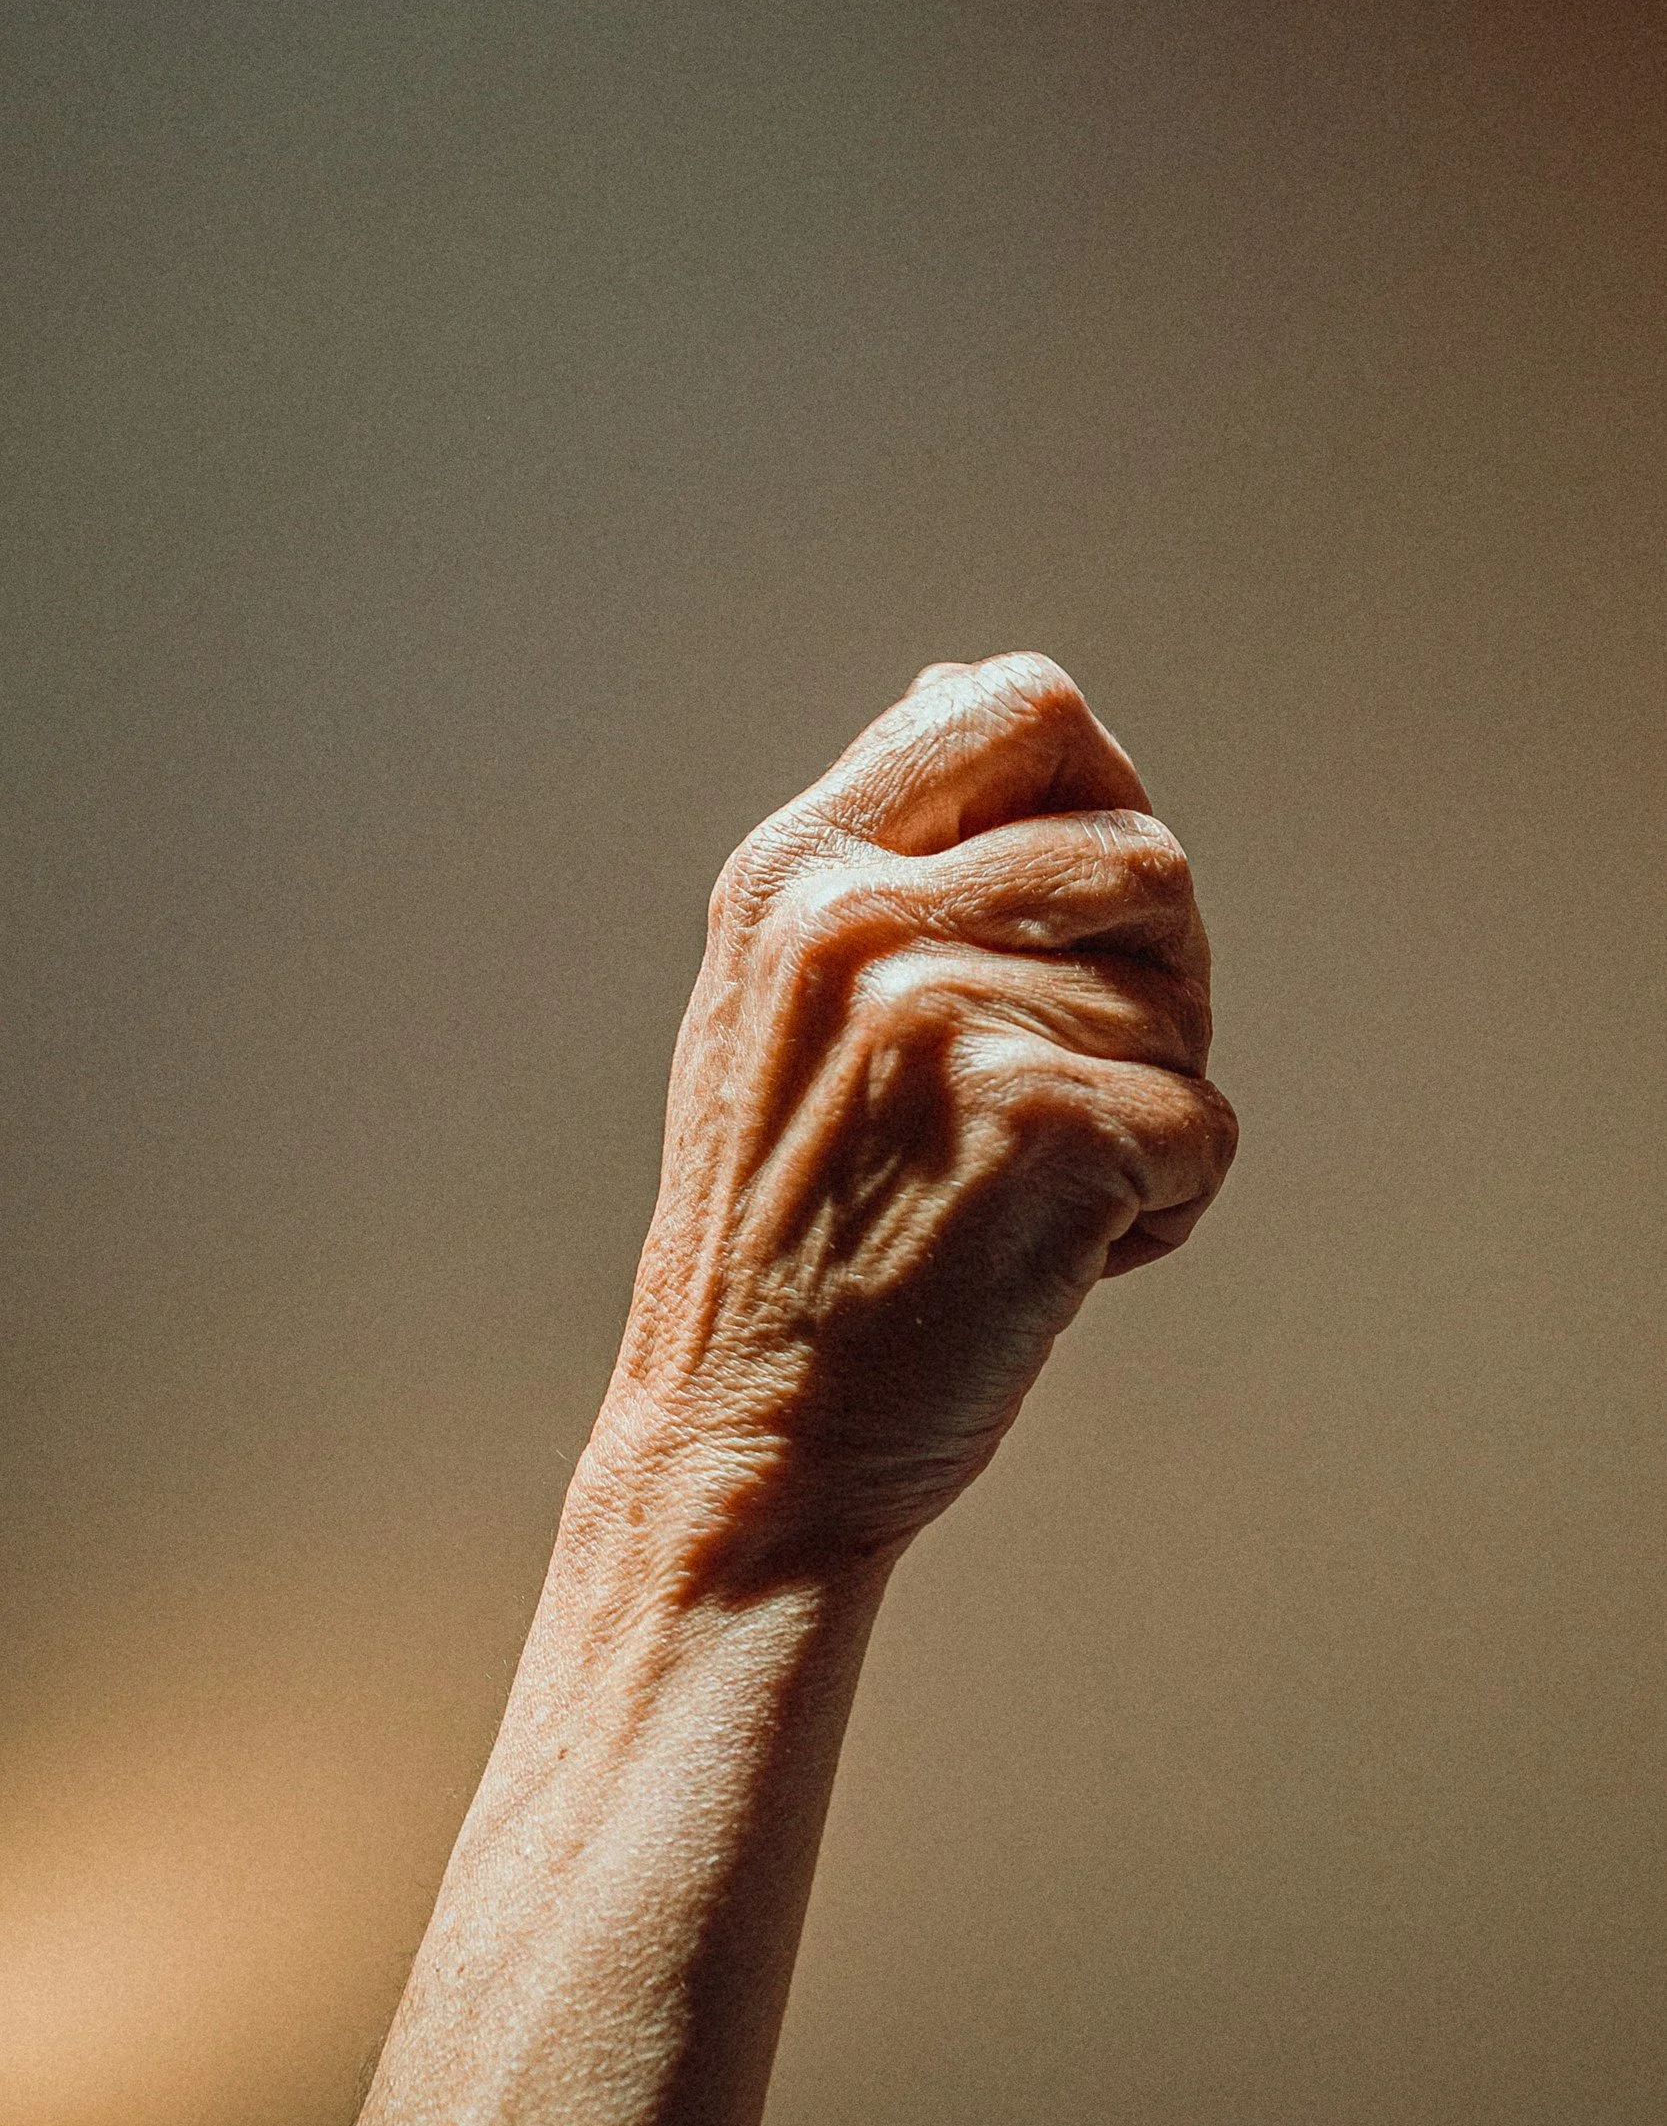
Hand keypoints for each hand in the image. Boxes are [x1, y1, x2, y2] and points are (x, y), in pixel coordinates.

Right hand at [587, 653, 1237, 1585]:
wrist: (743, 1442)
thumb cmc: (784, 1238)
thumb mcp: (774, 1002)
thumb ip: (879, 850)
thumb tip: (963, 683)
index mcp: (795, 869)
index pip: (1022, 704)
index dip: (1101, 790)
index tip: (1085, 916)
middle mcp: (859, 921)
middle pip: (1145, 855)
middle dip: (1153, 980)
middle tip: (1074, 1087)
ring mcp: (942, 1019)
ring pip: (1179, 1006)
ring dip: (1151, 1107)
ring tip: (1033, 1188)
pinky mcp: (1036, 1128)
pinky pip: (1202, 1127)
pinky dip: (1164, 1209)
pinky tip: (1057, 1259)